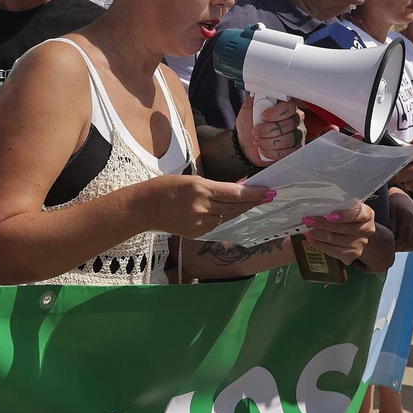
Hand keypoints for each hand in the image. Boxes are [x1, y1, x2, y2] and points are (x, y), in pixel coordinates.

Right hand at [151, 174, 274, 238]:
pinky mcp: (197, 232)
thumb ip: (213, 186)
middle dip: (252, 201)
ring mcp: (200, 222)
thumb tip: (234, 189)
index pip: (235, 193)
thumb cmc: (165, 188)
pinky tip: (227, 211)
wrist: (144, 208)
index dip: (254, 193)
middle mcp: (203, 207)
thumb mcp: (191, 180)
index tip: (268, 191)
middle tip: (268, 196)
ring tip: (251, 203)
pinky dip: (223, 216)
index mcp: (201, 189)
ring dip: (239, 209)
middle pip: (235, 206)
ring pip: (228, 216)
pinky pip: (216, 223)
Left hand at [237, 96, 308, 164]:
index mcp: (286, 107)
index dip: (276, 113)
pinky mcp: (294, 150)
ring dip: (268, 142)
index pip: (290, 107)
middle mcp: (295, 120)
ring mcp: (296, 136)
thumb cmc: (249, 124)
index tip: (262, 116)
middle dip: (268, 130)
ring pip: (288, 139)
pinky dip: (272, 152)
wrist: (245, 143)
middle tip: (255, 131)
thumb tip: (261, 88)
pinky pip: (287, 152)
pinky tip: (263, 149)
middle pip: (289, 124)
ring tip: (257, 141)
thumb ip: (256, 98)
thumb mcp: (249, 108)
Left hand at [300, 203, 380, 266]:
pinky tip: (312, 240)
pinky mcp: (354, 254)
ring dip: (319, 235)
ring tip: (307, 231)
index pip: (358, 214)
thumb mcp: (344, 207)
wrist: (354, 232)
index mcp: (367, 214)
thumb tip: (316, 207)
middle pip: (345, 228)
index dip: (344, 215)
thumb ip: (336, 206)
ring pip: (338, 240)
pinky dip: (322, 246)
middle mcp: (367, 229)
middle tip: (308, 221)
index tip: (329, 215)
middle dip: (323, 224)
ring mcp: (362, 243)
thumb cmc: (345, 215)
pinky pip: (336, 251)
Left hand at [387, 188, 412, 251]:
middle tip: (391, 249)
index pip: (404, 238)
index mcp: (410, 217)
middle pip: (411, 243)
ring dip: (406, 248)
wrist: (402, 200)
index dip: (396, 246)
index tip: (388, 249)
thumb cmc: (393, 206)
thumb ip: (390, 225)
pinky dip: (412, 246)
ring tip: (396, 246)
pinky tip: (403, 244)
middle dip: (400, 248)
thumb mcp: (389, 213)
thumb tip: (391, 239)